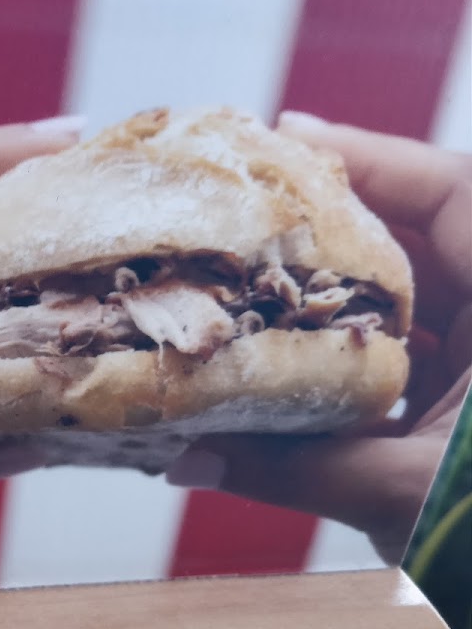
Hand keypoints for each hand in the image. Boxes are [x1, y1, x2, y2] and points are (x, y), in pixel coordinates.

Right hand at [167, 112, 471, 563]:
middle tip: (247, 198)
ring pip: (410, 285)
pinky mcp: (467, 390)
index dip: (372, 153)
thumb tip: (185, 460)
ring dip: (335, 276)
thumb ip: (294, 470)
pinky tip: (293, 335)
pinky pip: (408, 336)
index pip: (457, 194)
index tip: (288, 132)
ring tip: (256, 261)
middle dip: (334, 214)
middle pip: (419, 232)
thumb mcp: (405, 496)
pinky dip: (351, 332)